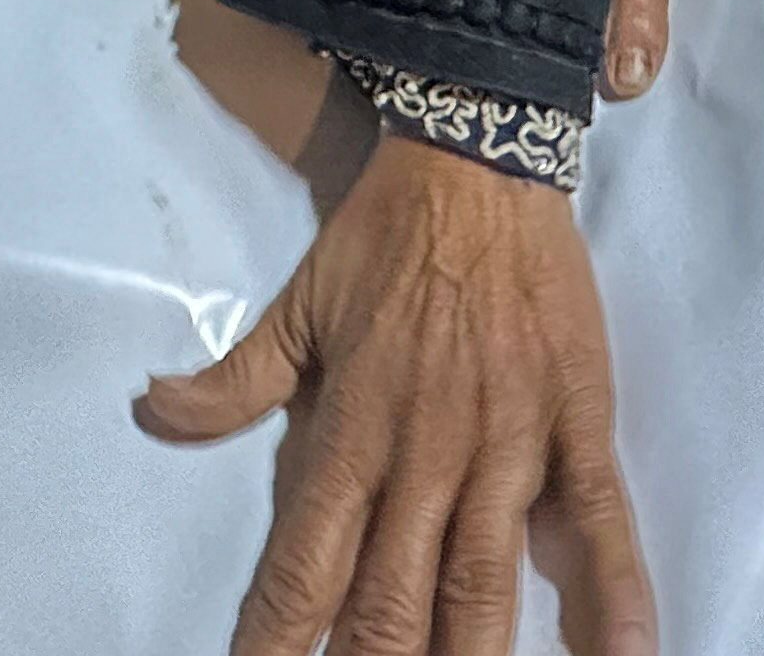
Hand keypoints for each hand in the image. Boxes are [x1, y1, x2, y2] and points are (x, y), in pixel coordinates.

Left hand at [138, 136, 654, 655]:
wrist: (477, 156)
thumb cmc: (382, 236)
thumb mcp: (295, 307)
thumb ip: (232, 381)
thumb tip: (150, 413)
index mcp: (351, 429)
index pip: (303, 566)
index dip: (276, 641)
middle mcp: (426, 451)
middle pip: (393, 599)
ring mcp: (508, 441)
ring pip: (485, 581)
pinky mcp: (576, 420)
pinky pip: (601, 520)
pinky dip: (613, 594)